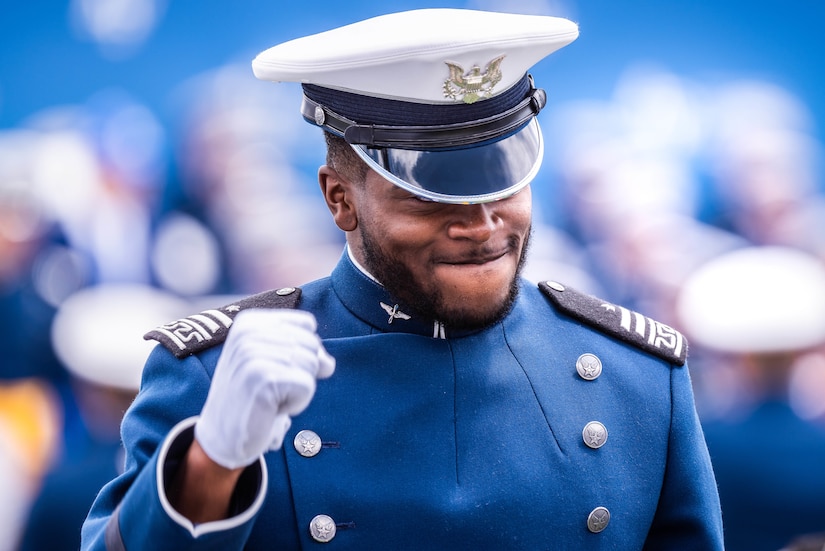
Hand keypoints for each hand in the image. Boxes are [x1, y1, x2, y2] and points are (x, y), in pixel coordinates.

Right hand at [194, 309, 334, 468]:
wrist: (222, 437)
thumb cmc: (252, 397)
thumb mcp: (273, 362)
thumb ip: (303, 350)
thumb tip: (328, 363)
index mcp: (249, 322)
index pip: (307, 325)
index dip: (302, 352)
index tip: (273, 369)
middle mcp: (248, 332)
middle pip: (312, 344)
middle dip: (300, 372)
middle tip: (270, 388)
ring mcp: (253, 354)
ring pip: (312, 364)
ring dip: (297, 389)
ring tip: (269, 398)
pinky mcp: (263, 379)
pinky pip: (308, 386)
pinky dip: (296, 403)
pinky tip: (271, 409)